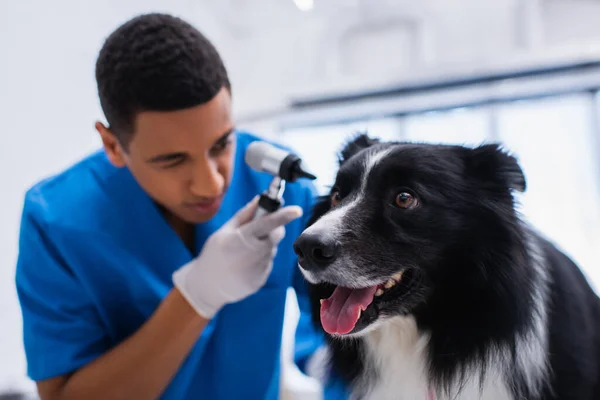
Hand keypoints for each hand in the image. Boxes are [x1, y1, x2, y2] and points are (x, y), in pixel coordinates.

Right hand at [172, 196, 302, 318]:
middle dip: (273, 229)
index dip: (284, 215)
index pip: (268, 223)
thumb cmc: (214, 254)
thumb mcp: (223, 231)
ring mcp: (259, 268)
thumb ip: (244, 215)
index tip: (297, 210)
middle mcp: (254, 253)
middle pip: (276, 235)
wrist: (208, 286)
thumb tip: (259, 200)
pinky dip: (260, 260)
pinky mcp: (262, 278)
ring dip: (263, 246)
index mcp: (243, 238)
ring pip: (271, 249)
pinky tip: (244, 264)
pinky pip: (267, 263)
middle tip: (258, 230)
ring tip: (243, 253)